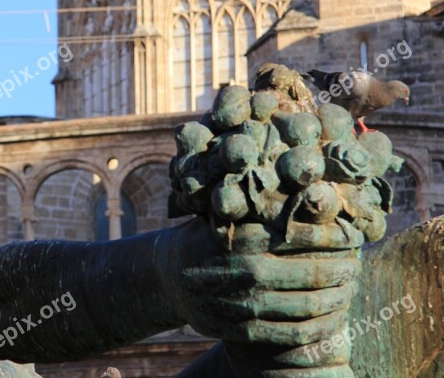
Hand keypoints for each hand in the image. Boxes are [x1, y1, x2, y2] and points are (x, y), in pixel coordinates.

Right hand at [172, 217, 359, 370]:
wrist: (169, 276)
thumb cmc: (208, 236)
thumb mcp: (226, 213)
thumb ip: (262, 207)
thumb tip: (315, 191)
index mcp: (244, 236)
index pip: (305, 235)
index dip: (337, 235)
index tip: (353, 233)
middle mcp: (246, 271)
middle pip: (316, 272)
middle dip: (345, 269)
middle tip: (357, 263)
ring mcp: (245, 304)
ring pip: (310, 306)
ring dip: (339, 298)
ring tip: (349, 288)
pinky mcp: (244, 331)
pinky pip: (294, 334)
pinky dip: (321, 328)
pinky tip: (332, 317)